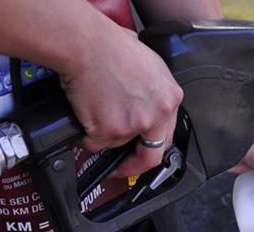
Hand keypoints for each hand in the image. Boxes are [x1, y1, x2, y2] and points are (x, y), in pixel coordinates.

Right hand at [59, 26, 182, 177]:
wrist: (84, 43)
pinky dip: (85, 134)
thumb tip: (144, 103)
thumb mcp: (148, 64)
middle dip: (134, 164)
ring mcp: (133, 125)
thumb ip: (152, 91)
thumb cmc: (109, 45)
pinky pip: (93, 142)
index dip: (153, 148)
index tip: (142, 153)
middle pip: (150, 154)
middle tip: (121, 166)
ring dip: (103, 135)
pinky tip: (83, 112)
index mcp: (170, 98)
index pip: (168, 136)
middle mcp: (157, 114)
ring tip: (93, 110)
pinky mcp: (108, 130)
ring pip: (116, 144)